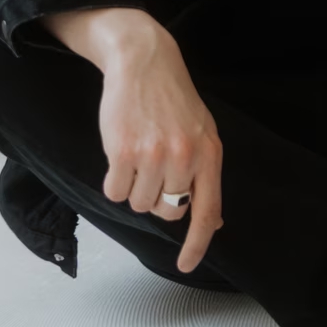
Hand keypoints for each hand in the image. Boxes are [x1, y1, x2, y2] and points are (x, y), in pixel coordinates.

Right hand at [47, 9, 223, 273]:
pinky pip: (114, 192)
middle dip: (158, 198)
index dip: (197, 243)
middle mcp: (184, 158)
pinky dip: (114, 180)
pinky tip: (120, 153)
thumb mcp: (203, 132)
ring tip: (138, 153)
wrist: (143, 61)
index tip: (187, 265)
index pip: (207, 211)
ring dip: (134, 187)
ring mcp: (153, 156)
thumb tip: (213, 222)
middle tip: (154, 168)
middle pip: (167, 210)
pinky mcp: (123, 152)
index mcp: (209, 154)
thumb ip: (206, 175)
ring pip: (138, 203)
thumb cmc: (173, 100)